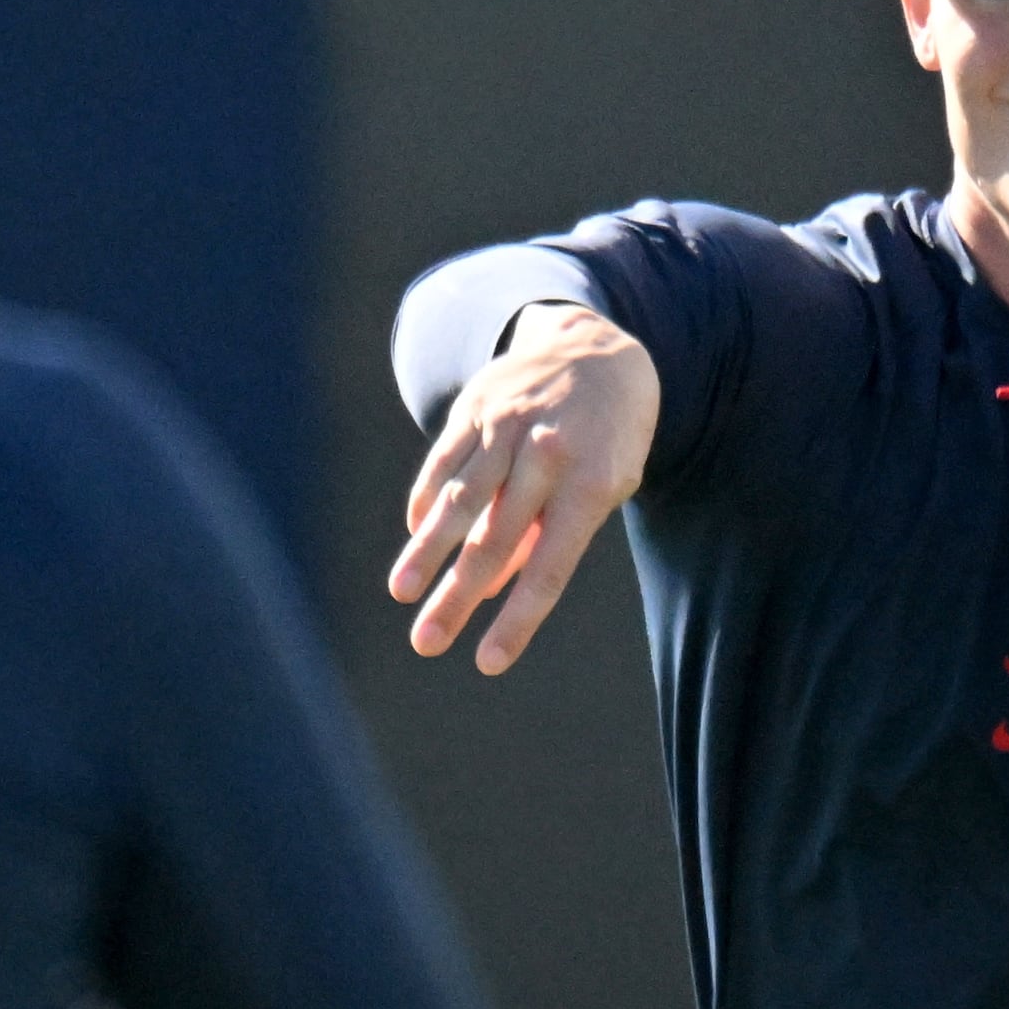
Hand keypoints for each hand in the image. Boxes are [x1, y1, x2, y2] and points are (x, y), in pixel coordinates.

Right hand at [387, 305, 659, 674]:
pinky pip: (443, 463)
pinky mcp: (474, 408)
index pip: (549, 568)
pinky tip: (416, 537)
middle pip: (493, 541)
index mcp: (589, 485)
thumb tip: (491, 586)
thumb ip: (551, 534)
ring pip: (457, 502)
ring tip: (402, 592)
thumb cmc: (607, 436)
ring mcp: (505, 428)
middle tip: (425, 643)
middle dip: (455, 597)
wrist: (595, 346)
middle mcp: (545, 456)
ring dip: (425, 553)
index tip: (487, 662)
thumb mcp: (605, 486)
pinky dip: (426, 503)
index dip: (517, 619)